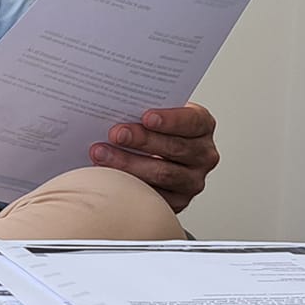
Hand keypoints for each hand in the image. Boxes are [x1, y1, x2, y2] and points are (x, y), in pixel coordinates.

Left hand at [88, 102, 217, 214]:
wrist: (153, 152)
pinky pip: (155, 195)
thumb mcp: (153, 112)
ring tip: (101, 153)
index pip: (192, 121)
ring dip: (128, 163)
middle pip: (174, 148)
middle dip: (142, 140)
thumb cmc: (151, 127)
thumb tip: (113, 104)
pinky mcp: (178, 200)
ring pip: (162, 173)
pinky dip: (129, 184)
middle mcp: (203, 154)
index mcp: (202, 125)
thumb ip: (142, 107)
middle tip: (116, 134)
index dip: (170, 120)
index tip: (146, 117)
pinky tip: (109, 174)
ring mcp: (193, 180)